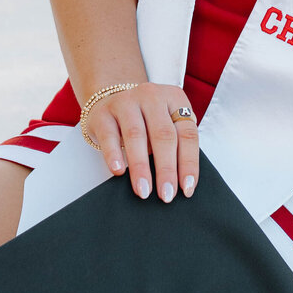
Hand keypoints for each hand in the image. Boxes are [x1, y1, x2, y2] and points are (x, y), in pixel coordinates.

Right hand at [83, 82, 199, 203]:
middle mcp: (152, 96)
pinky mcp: (103, 113)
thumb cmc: (146, 118)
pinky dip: (114, 154)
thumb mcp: (166, 122)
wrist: (111, 97)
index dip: (188, 163)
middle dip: (166, 169)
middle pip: (163, 136)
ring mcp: (126, 102)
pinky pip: (109, 135)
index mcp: (175, 98)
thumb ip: (175, 145)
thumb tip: (181, 183)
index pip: (187, 134)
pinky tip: (118, 170)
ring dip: (141, 167)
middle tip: (166, 195)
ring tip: (144, 190)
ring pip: (136, 136)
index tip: (187, 188)